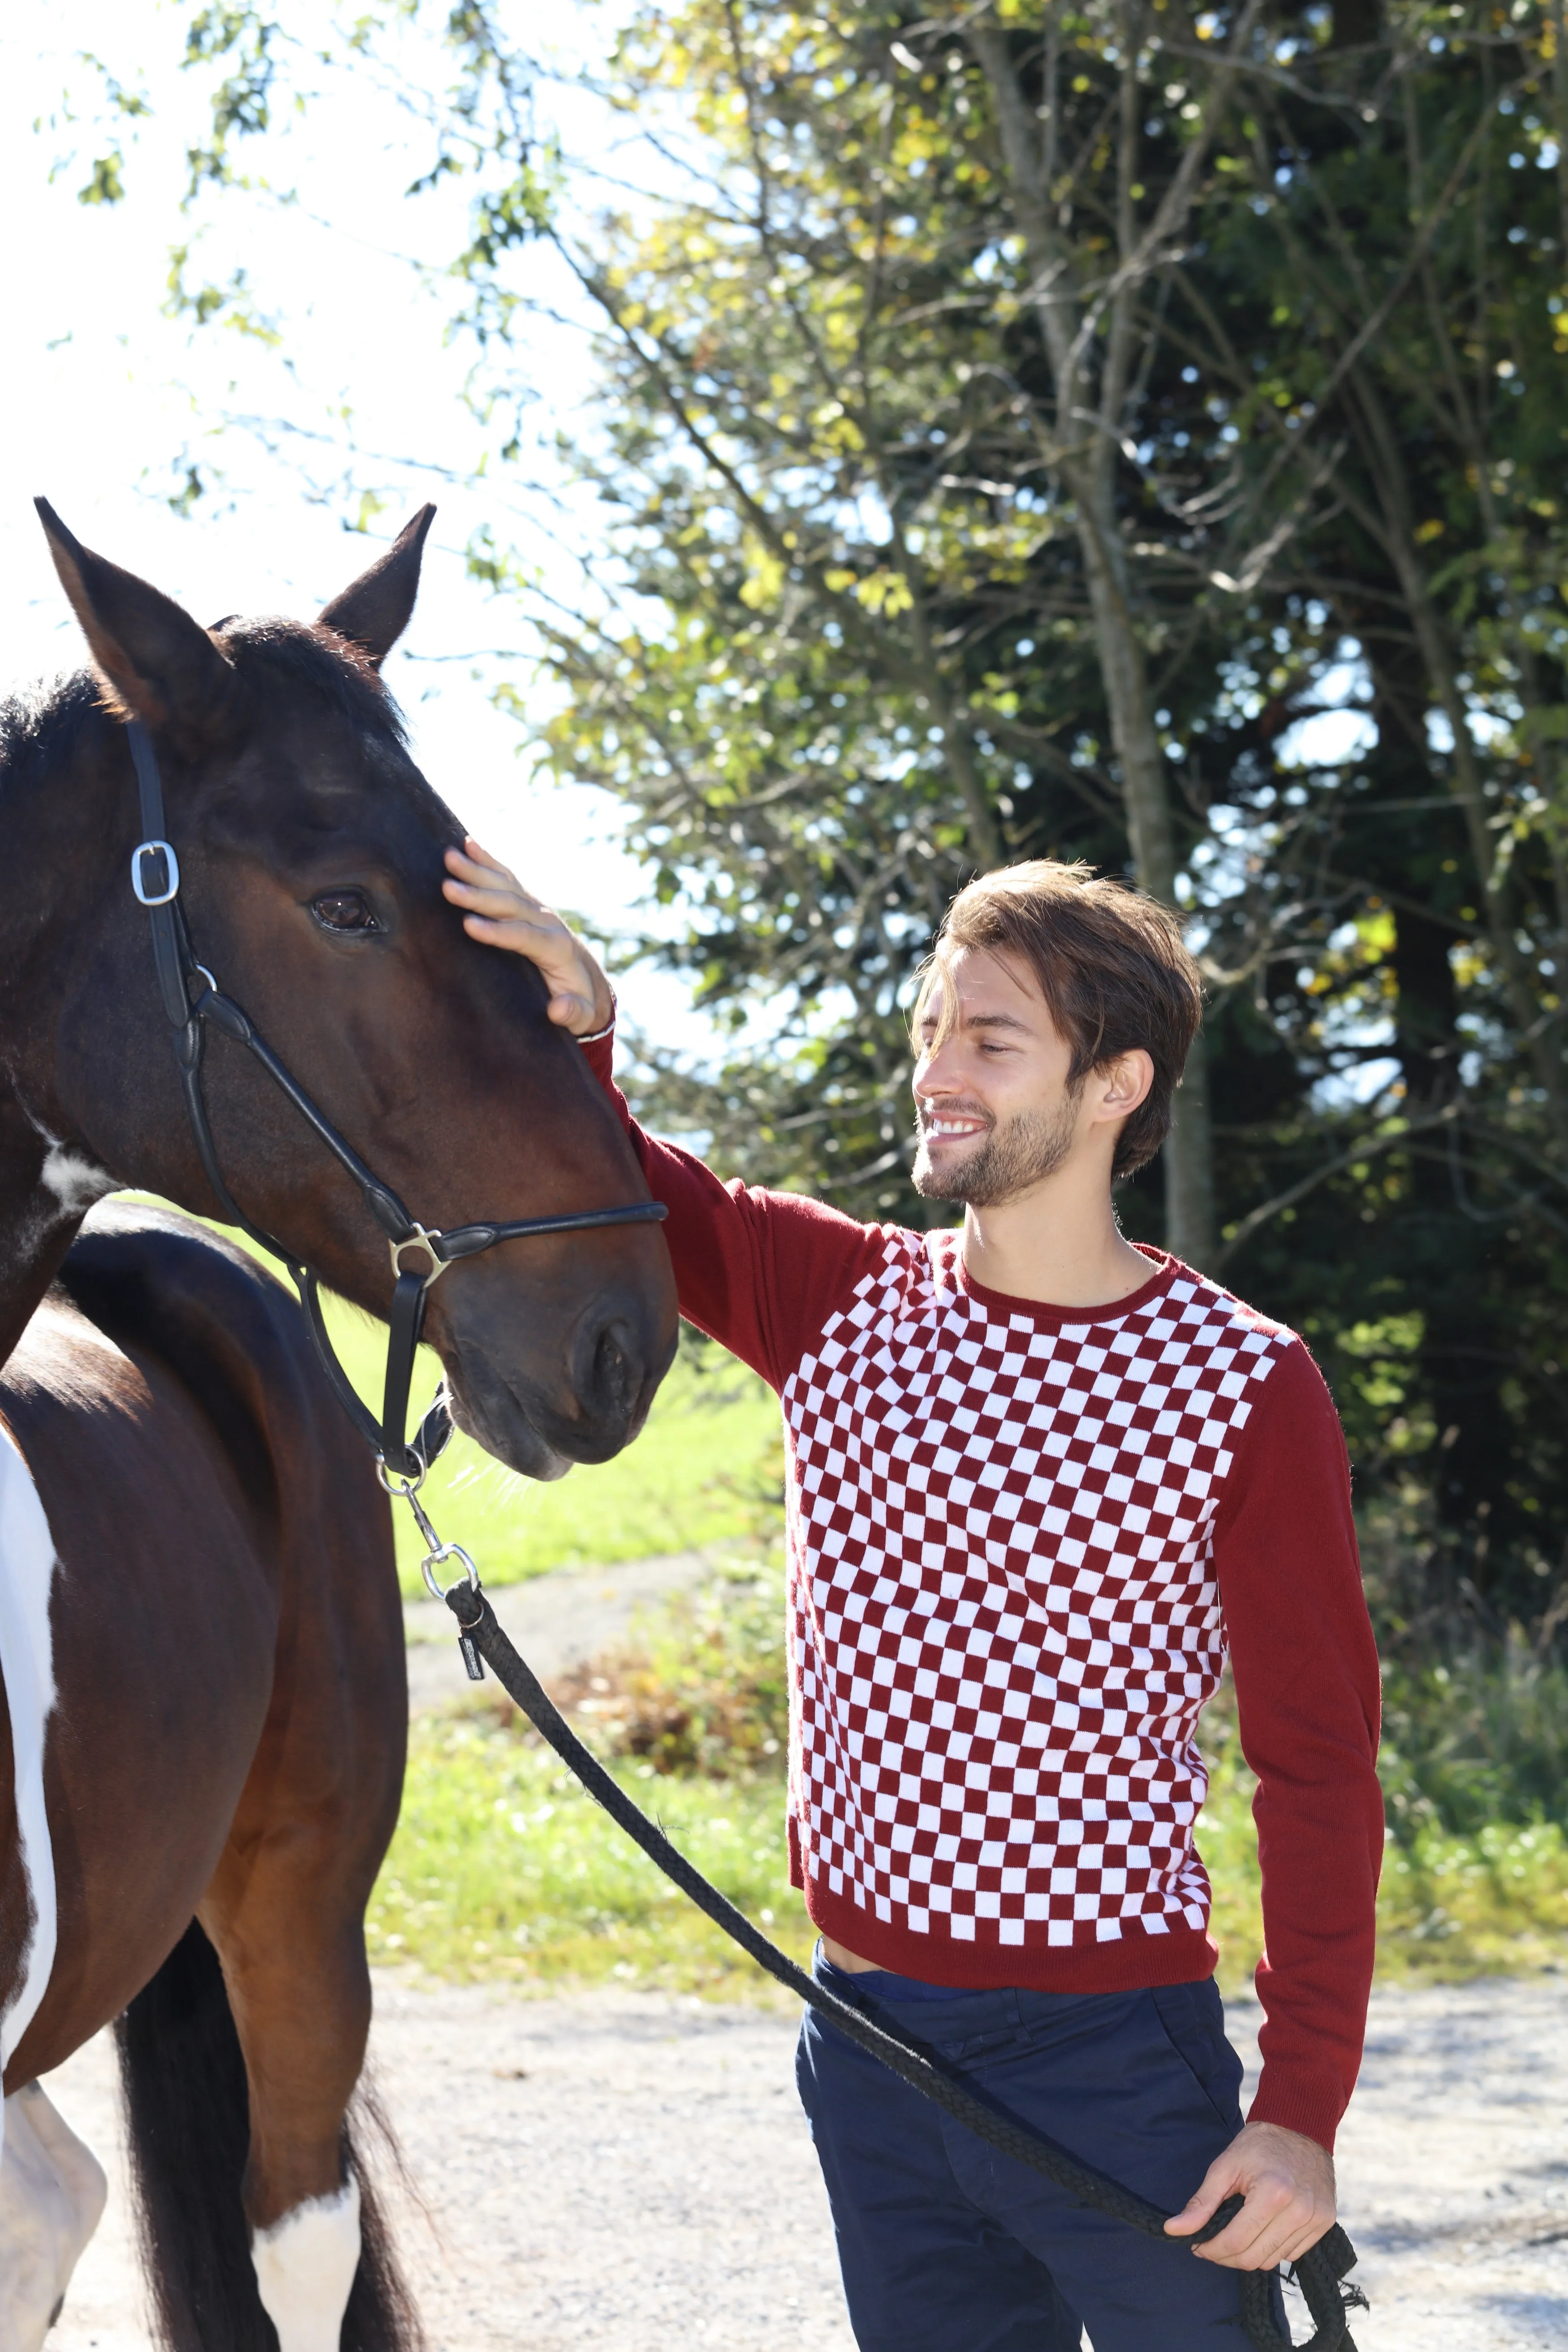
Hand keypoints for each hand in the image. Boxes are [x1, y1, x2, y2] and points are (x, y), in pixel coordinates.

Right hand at [442, 838, 614, 1037]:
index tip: (468, 926)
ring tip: (448, 857)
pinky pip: (507, 878)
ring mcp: (537, 909)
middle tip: (447, 887)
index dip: (498, 932)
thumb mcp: (582, 1015)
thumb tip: (558, 1009)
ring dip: (477, 871)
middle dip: (479, 896)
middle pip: (511, 905)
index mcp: (557, 949)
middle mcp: (548, 922)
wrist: (587, 982)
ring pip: (506, 886)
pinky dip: (488, 861)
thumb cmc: (579, 1003)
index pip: (524, 937)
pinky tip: (468, 843)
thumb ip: (574, 1013)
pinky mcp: (528, 904)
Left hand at [1164, 2121, 1335, 2272]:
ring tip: (1235, 2236)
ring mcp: (1316, 2219)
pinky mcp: (1325, 2223)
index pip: (1236, 2242)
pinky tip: (1261, 2231)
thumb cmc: (1259, 2145)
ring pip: (1274, 2260)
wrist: (1299, 2127)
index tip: (1197, 2246)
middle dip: (1227, 2257)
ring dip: (1249, 2255)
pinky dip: (1272, 2249)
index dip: (1211, 2250)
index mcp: (1273, 2194)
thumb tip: (1174, 2230)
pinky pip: (1293, 2254)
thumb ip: (1201, 2203)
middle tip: (1211, 2245)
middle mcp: (1299, 2211)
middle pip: (1255, 2258)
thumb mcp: (1224, 2167)